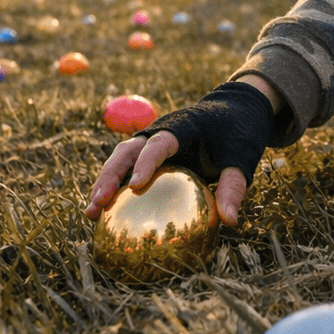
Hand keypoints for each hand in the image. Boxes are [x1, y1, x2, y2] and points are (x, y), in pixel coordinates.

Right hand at [86, 132, 249, 227]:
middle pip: (126, 151)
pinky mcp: (149, 154)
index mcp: (181, 127)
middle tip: (98, 204)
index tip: (135, 186)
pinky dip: (116, 189)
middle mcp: (159, 131)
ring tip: (91, 214)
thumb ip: (233, 188)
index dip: (144, 163)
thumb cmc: (237, 134)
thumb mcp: (241, 160)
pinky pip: (128, 170)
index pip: (158, 143)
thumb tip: (230, 221)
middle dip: (109, 176)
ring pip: (120, 160)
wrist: (234, 111)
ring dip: (104, 184)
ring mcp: (151, 142)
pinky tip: (106, 216)